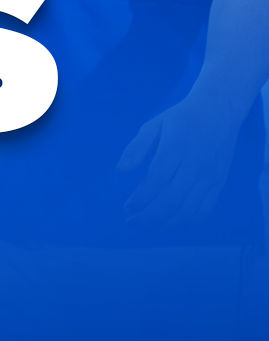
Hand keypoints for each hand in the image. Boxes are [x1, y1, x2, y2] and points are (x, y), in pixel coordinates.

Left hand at [117, 89, 251, 228]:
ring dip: (166, 224)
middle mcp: (196, 164)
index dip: (141, 198)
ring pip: (189, 209)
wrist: (218, 111)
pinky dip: (187, 222)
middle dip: (149, 217)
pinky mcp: (219, 182)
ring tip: (146, 229)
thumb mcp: (154, 124)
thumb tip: (121, 169)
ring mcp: (210, 176)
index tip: (127, 207)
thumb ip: (137, 147)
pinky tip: (170, 225)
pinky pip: (205, 209)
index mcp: (177, 147)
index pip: (157, 180)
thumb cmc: (180, 119)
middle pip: (172, 200)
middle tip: (132, 223)